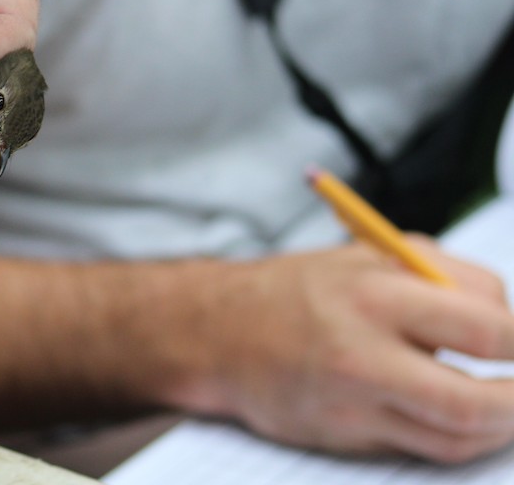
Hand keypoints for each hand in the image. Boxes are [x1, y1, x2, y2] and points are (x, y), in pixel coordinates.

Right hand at [191, 240, 513, 462]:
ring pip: (456, 438)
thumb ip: (441, 276)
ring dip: (498, 427)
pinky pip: (422, 449)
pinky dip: (455, 437)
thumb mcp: (368, 254)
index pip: (484, 327)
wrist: (219, 332)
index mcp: (372, 291)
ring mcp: (352, 402)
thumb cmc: (299, 290)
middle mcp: (361, 352)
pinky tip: (462, 418)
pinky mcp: (345, 437)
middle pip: (475, 401)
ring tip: (506, 406)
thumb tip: (508, 316)